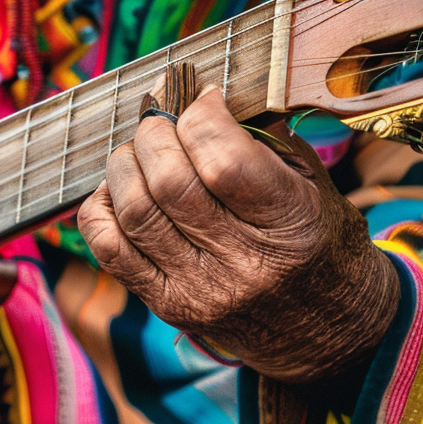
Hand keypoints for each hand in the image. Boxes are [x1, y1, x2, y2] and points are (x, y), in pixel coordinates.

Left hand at [77, 86, 399, 384]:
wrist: (319, 329)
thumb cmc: (314, 241)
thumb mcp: (312, 185)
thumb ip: (263, 139)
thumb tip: (200, 94)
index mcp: (288, 224)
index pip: (224, 162)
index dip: (199, 116)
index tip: (198, 97)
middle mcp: (242, 263)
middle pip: (169, 183)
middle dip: (155, 134)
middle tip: (161, 119)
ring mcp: (198, 290)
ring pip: (135, 212)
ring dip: (125, 166)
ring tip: (140, 151)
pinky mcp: (166, 305)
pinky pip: (109, 249)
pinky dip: (102, 209)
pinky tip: (119, 192)